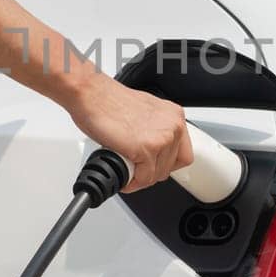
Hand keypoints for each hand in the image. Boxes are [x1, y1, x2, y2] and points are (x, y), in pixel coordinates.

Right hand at [62, 75, 192, 192]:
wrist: (91, 94)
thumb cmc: (109, 101)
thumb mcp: (144, 113)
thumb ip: (155, 130)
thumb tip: (152, 149)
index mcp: (174, 116)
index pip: (184, 153)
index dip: (166, 164)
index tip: (154, 166)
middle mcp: (172, 126)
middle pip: (171, 167)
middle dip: (151, 172)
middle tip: (136, 170)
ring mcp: (161, 138)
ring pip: (157, 175)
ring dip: (141, 178)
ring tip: (127, 169)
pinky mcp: (146, 149)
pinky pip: (144, 178)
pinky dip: (132, 182)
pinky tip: (124, 176)